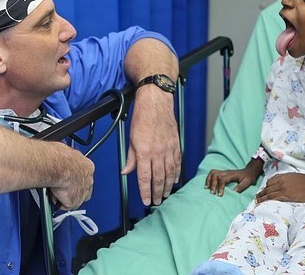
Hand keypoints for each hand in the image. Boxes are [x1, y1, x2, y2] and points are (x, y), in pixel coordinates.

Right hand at [49, 143, 94, 210]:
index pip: (85, 175)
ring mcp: (83, 191)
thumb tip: (61, 160)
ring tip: (55, 193)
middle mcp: (88, 179)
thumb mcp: (66, 155)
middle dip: (73, 190)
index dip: (75, 179)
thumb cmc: (59, 157)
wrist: (58, 165)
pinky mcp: (75, 201)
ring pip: (76, 198)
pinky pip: (67, 206)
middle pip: (83, 188)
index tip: (68, 179)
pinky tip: (54, 197)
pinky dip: (60, 203)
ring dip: (66, 198)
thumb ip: (68, 162)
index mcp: (88, 166)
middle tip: (62, 189)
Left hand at [122, 86, 180, 205]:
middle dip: (157, 192)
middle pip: (159, 178)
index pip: (145, 177)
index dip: (145, 191)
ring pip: (170, 172)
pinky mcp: (176, 144)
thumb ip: (131, 157)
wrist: (156, 102)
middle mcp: (158, 152)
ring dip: (168, 185)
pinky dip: (177, 172)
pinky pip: (178, 162)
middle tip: (156, 201)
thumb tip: (126, 171)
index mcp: (144, 151)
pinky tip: (175, 179)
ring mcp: (169, 148)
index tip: (146, 200)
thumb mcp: (131, 138)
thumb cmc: (142, 117)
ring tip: (166, 194)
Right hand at [206, 158, 262, 196]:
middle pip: (215, 175)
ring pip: (213, 172)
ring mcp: (224, 172)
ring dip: (209, 180)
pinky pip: (213, 173)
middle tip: (212, 193)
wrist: (250, 171)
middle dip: (212, 184)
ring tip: (207, 188)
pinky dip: (209, 178)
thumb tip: (233, 192)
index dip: (220, 187)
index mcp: (231, 174)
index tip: (220, 195)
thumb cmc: (249, 177)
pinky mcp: (222, 173)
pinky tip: (208, 184)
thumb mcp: (247, 182)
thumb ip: (240, 187)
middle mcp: (226, 172)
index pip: (222, 179)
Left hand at [255, 172, 304, 203]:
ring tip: (257, 201)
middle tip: (257, 196)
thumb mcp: (293, 176)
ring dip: (262, 197)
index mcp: (283, 176)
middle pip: (268, 188)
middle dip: (261, 193)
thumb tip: (280, 183)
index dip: (266, 186)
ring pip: (269, 194)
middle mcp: (281, 182)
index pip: (270, 181)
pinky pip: (275, 198)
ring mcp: (283, 189)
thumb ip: (285, 179)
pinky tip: (265, 203)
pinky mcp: (287, 197)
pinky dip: (268, 200)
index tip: (264, 190)